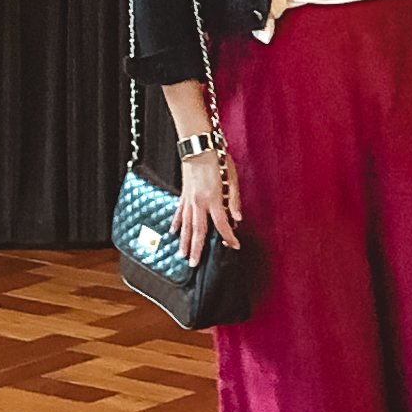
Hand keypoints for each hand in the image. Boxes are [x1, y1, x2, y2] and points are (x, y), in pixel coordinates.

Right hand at [174, 147, 241, 262]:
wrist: (199, 147)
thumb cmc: (217, 160)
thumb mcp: (232, 179)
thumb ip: (234, 200)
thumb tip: (238, 218)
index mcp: (214, 200)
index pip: (222, 224)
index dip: (229, 237)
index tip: (234, 246)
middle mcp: (199, 203)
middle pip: (198, 231)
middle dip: (197, 249)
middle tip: (194, 264)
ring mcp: (189, 200)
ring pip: (186, 226)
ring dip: (184, 241)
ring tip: (183, 254)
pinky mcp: (183, 194)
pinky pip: (179, 212)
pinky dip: (176, 223)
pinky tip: (174, 232)